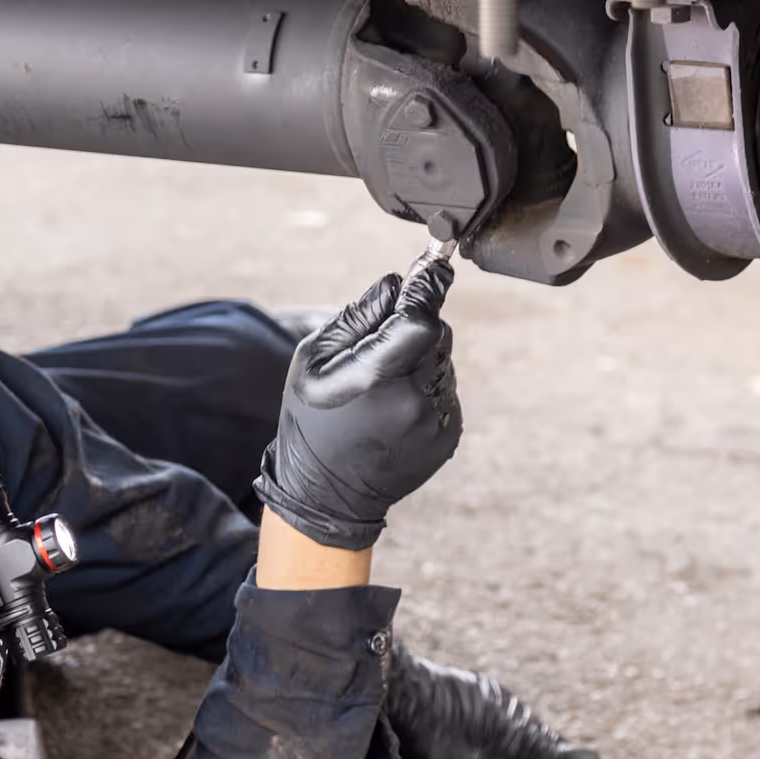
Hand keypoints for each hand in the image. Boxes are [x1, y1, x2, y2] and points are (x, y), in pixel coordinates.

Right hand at [254, 257, 459, 551]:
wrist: (326, 493)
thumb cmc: (311, 421)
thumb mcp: (314, 361)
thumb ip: (358, 318)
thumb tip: (396, 284)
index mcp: (377, 378)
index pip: (421, 317)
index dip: (427, 288)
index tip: (433, 265)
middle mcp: (413, 401)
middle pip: (436, 335)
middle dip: (415, 328)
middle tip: (381, 348)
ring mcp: (435, 422)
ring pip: (443, 362)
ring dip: (420, 360)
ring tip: (382, 390)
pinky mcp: (448, 437)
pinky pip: (446, 392)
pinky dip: (426, 389)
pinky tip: (395, 411)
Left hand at [383, 638, 602, 758]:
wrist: (402, 699)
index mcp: (540, 757)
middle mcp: (532, 724)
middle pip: (552, 754)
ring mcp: (506, 701)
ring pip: (520, 735)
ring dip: (505, 755)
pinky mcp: (479, 688)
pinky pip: (492, 716)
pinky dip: (480, 734)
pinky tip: (448, 744)